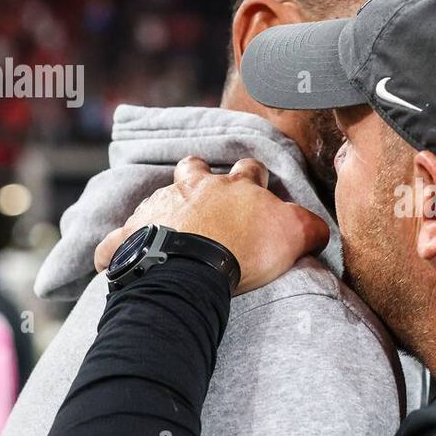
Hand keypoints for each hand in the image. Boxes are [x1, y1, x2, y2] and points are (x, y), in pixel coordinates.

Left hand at [95, 156, 329, 294]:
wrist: (195, 266)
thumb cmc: (246, 249)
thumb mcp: (294, 235)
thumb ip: (310, 227)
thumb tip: (319, 227)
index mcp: (236, 187)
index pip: (251, 170)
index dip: (255, 178)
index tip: (257, 187)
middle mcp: (196, 188)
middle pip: (197, 169)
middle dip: (200, 175)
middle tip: (204, 192)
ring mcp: (161, 208)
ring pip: (158, 197)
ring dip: (163, 208)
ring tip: (167, 225)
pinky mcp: (132, 235)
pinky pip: (116, 241)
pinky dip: (116, 249)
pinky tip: (116, 259)